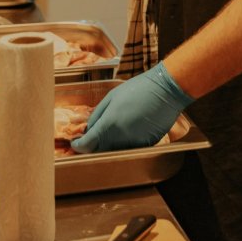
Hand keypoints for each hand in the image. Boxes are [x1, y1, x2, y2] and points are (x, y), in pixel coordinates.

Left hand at [71, 62, 193, 153]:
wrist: (165, 90)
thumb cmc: (138, 88)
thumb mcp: (112, 96)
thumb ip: (97, 114)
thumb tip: (89, 129)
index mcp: (109, 123)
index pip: (87, 144)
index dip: (79, 146)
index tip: (76, 143)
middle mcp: (120, 137)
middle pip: (99, 151)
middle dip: (93, 146)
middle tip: (92, 137)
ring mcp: (134, 143)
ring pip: (115, 151)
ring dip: (109, 145)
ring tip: (114, 130)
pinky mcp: (146, 145)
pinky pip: (129, 148)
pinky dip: (124, 143)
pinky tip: (129, 129)